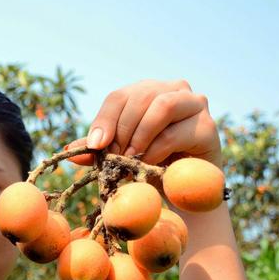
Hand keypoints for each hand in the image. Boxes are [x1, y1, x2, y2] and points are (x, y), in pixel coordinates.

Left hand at [67, 79, 221, 168]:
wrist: (183, 190)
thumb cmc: (149, 166)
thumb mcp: (119, 155)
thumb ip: (98, 150)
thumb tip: (70, 151)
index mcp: (147, 92)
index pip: (118, 97)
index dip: (104, 120)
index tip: (95, 146)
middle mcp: (173, 89)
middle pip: (140, 97)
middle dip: (122, 130)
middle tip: (114, 157)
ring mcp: (194, 104)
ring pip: (162, 106)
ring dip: (140, 135)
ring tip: (131, 159)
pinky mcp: (208, 126)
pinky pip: (176, 132)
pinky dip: (157, 150)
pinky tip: (149, 163)